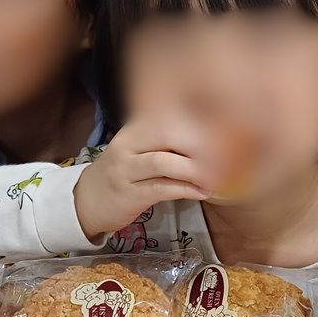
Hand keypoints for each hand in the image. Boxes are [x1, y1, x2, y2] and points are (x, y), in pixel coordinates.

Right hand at [73, 112, 215, 237]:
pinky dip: (185, 189)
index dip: (202, 126)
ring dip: (196, 170)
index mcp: (137, 128)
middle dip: (202, 146)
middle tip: (225, 159)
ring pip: (164, 163)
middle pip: (169, 134)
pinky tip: (202, 192)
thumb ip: (173, 142)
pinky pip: (160, 188)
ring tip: (216, 178)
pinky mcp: (128, 195)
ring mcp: (125, 169)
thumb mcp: (145, 149)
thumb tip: (218, 140)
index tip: (228, 138)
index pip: (172, 117)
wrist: (89, 199)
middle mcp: (129, 144)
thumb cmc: (127, 172)